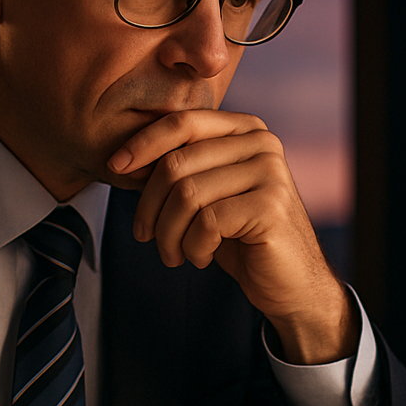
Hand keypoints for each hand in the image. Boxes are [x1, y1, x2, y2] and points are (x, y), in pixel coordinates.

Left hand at [106, 109, 357, 364]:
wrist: (290, 282)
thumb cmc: (241, 237)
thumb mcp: (210, 193)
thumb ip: (183, 167)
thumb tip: (124, 158)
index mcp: (246, 129)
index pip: (182, 122)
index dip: (143, 143)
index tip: (115, 168)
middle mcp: (262, 143)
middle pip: (178, 163)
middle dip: (150, 206)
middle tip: (146, 236)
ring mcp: (270, 173)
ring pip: (187, 195)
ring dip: (168, 233)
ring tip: (174, 254)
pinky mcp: (271, 207)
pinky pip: (207, 223)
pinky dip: (193, 247)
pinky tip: (201, 258)